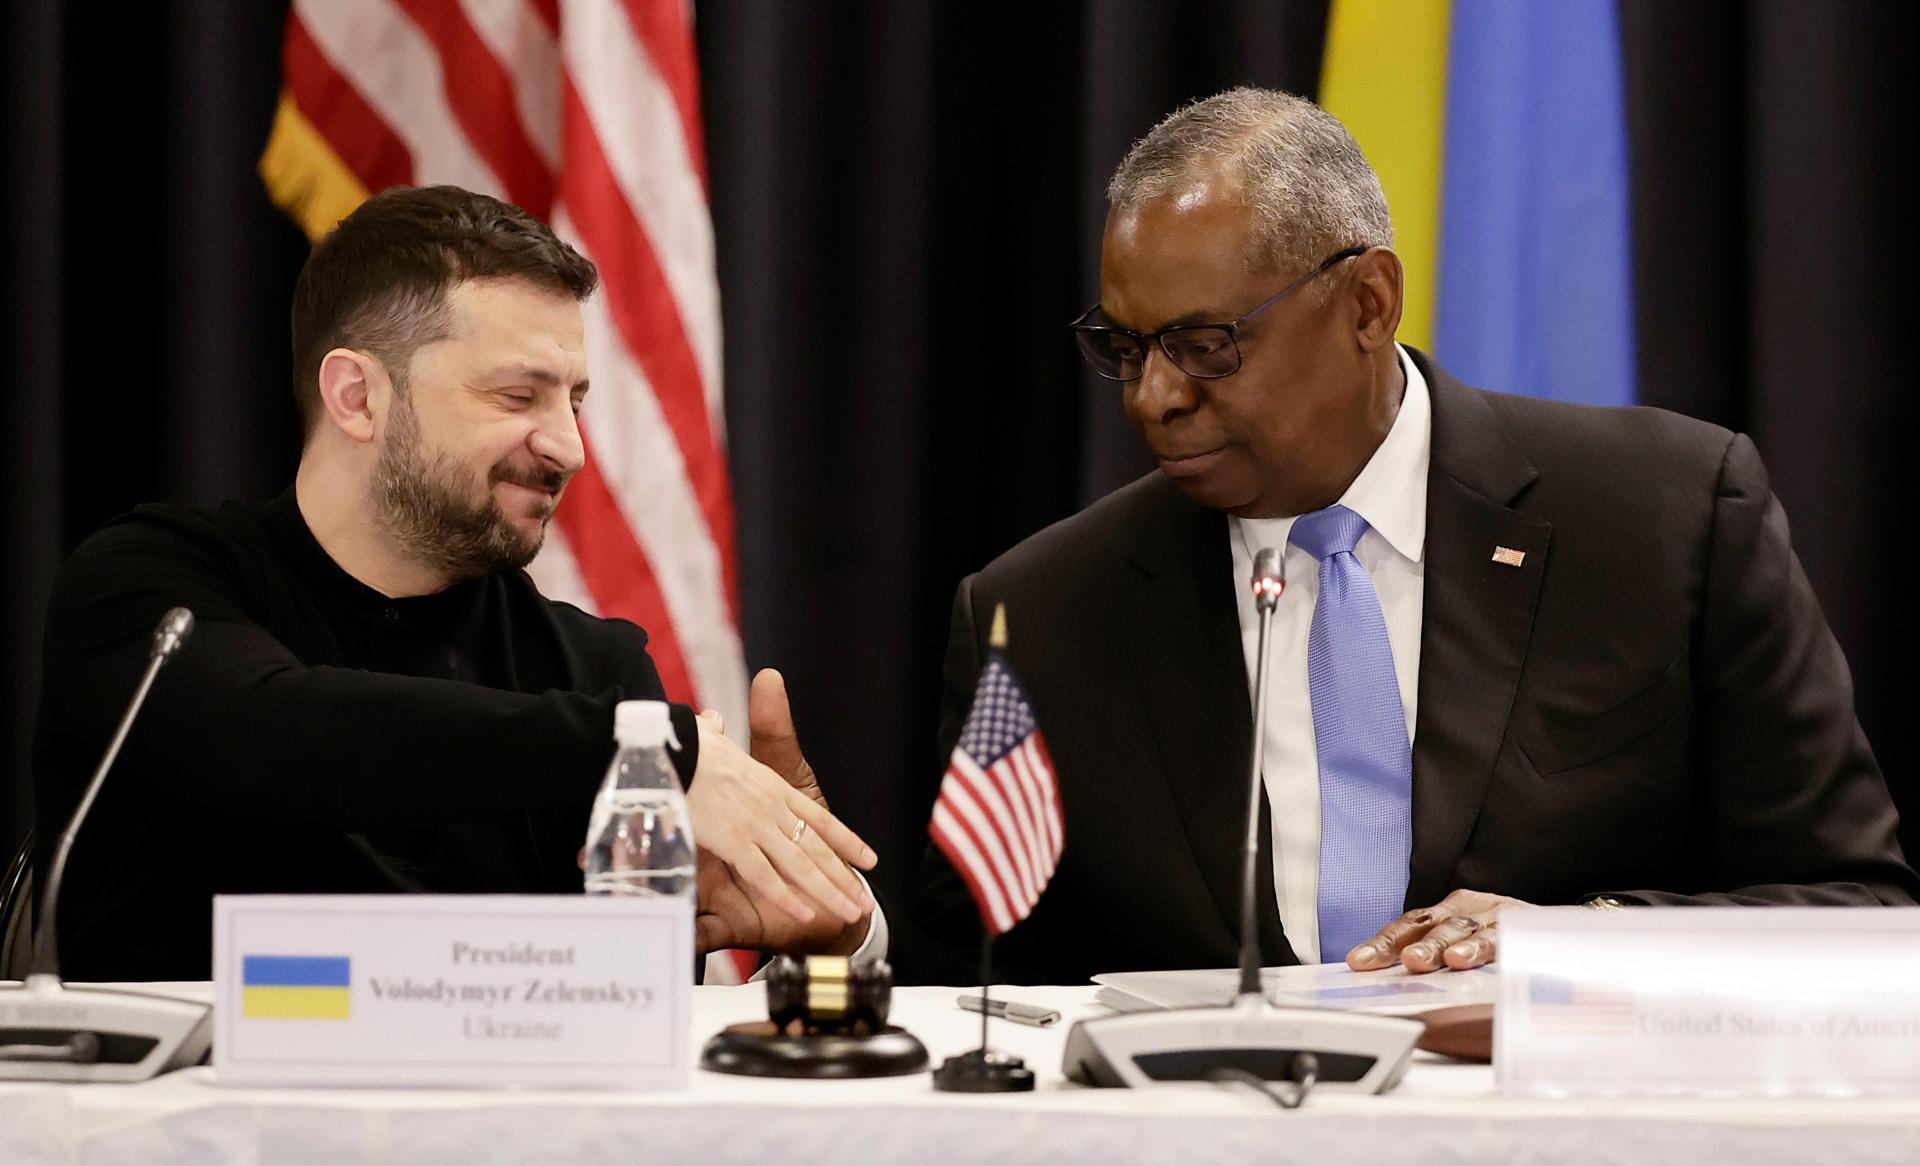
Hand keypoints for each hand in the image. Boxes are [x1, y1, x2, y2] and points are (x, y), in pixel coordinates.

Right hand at [686, 669, 876, 951]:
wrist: (674, 743)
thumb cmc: (689, 743)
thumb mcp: (712, 737)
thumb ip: (719, 736)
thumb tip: (714, 721)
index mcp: (773, 785)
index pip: (819, 819)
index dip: (845, 840)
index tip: (869, 859)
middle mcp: (771, 806)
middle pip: (817, 848)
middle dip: (843, 878)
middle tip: (864, 901)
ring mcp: (755, 824)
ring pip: (800, 865)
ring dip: (827, 892)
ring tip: (850, 913)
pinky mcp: (733, 841)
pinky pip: (766, 875)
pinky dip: (787, 896)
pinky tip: (806, 913)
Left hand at [1345, 889, 1531, 972]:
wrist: (1559, 929)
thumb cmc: (1503, 941)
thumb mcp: (1464, 945)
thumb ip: (1434, 964)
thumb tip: (1393, 988)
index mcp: (1448, 912)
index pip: (1410, 924)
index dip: (1384, 942)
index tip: (1359, 962)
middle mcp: (1470, 910)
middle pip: (1436, 925)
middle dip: (1418, 944)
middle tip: (1406, 962)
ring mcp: (1498, 916)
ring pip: (1472, 930)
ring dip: (1459, 945)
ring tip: (1450, 960)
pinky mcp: (1527, 928)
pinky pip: (1510, 938)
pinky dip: (1496, 948)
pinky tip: (1487, 959)